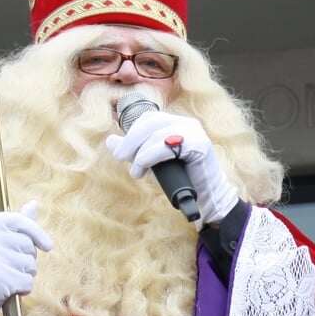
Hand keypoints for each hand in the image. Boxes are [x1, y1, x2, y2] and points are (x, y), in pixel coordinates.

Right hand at [0, 203, 52, 315]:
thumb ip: (13, 224)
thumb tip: (33, 203)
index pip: (19, 221)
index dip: (37, 233)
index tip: (47, 246)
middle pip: (28, 244)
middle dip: (26, 258)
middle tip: (5, 267)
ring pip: (30, 264)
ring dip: (24, 274)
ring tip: (4, 278)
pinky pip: (28, 281)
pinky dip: (23, 288)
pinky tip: (6, 290)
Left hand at [106, 109, 239, 224]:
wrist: (204, 197)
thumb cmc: (179, 179)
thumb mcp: (151, 162)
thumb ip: (133, 150)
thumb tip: (111, 141)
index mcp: (176, 123)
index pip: (147, 118)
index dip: (131, 133)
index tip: (122, 153)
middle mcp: (186, 123)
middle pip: (150, 122)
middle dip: (131, 140)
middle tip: (121, 158)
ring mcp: (194, 132)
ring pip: (157, 133)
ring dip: (140, 153)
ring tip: (137, 172)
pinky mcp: (199, 145)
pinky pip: (168, 145)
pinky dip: (151, 156)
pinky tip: (145, 168)